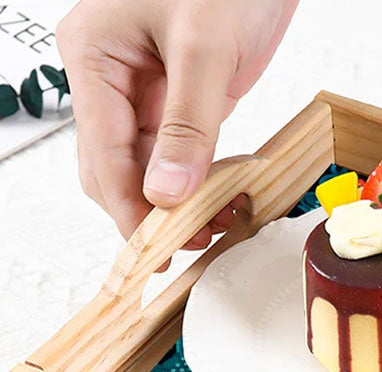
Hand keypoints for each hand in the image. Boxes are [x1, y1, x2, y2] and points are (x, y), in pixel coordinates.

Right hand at [57, 0, 297, 247]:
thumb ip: (187, 123)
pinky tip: (221, 200)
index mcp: (93, 55)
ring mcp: (145, 89)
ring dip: (177, 203)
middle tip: (195, 243)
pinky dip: (197, 182)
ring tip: (216, 226)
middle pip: (114, 168)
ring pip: (146, 167)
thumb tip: (167, 192)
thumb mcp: (205, 46)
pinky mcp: (180, 97)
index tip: (157, 249)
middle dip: (151, 211)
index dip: (129, 209)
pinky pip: (178, 153)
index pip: (102, 154)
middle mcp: (110, 76)